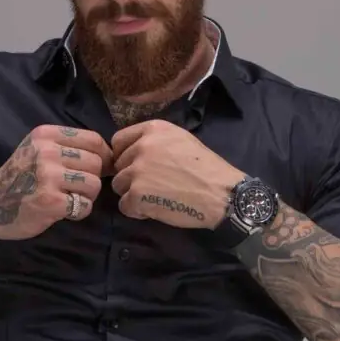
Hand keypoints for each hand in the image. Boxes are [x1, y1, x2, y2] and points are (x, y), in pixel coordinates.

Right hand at [0, 125, 112, 240]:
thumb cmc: (19, 177)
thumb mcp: (37, 150)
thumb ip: (68, 147)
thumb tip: (112, 156)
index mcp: (46, 135)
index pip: (93, 140)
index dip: (103, 156)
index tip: (97, 169)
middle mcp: (47, 152)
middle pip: (96, 163)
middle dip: (92, 178)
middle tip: (75, 188)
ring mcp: (48, 176)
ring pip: (94, 184)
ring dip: (86, 196)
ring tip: (69, 198)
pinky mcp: (51, 201)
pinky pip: (85, 205)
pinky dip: (79, 211)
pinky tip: (64, 210)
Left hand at [111, 120, 243, 229]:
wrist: (221, 194)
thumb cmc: (206, 168)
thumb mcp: (180, 139)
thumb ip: (155, 141)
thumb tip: (133, 152)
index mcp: (152, 129)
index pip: (118, 140)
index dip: (124, 155)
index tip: (135, 166)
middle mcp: (141, 146)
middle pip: (118, 165)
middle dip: (131, 176)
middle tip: (153, 185)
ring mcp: (137, 171)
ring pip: (118, 185)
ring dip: (132, 193)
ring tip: (155, 197)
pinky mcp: (137, 195)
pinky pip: (124, 205)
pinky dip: (137, 211)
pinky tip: (155, 209)